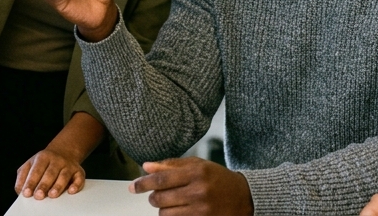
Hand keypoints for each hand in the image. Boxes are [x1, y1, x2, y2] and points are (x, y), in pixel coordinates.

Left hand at [15, 147, 85, 199]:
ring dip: (58, 186)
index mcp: (42, 157)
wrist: (64, 151)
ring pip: (64, 175)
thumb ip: (23, 176)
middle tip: (38, 196)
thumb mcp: (30, 164)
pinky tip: (71, 191)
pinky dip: (76, 185)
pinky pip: (79, 178)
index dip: (31, 182)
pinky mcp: (78, 171)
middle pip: (50, 173)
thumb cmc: (44, 163)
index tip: (26, 193)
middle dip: (44, 185)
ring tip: (52, 195)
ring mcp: (68, 165)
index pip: (36, 170)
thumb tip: (19, 190)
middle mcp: (56, 160)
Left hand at [129, 158, 251, 215]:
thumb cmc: (218, 178)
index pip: (161, 178)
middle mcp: (199, 191)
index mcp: (196, 172)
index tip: (133, 187)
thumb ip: (171, 165)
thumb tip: (147, 166)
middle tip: (156, 195)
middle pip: (161, 198)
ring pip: (166, 214)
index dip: (143, 183)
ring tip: (172, 203)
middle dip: (153, 197)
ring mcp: (201, 209)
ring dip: (163, 209)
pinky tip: (178, 211)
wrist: (244, 197)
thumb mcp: (197, 165)